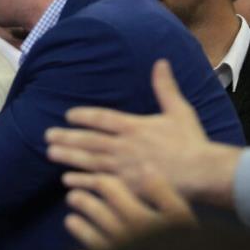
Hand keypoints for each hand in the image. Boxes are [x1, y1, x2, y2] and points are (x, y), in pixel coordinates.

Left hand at [46, 60, 242, 207]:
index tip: (68, 115)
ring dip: (68, 156)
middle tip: (47, 135)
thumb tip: (160, 61)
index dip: (83, 116)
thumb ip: (165, 87)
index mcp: (134, 126)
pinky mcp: (126, 188)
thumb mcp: (179, 110)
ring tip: (50, 153)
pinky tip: (67, 181)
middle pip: (88, 140)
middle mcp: (124, 146)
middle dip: (67, 136)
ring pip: (89, 161)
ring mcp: (123, 168)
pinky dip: (81, 182)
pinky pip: (98, 184)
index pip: (102, 118)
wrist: (202, 173)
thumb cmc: (192, 142)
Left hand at [62, 171, 191, 249]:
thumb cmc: (186, 247)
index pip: (111, 190)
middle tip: (72, 197)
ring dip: (79, 228)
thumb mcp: (181, 216)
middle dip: (83, 202)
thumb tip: (144, 167)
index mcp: (137, 217)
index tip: (96, 179)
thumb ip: (162, 191)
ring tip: (70, 220)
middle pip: (97, 213)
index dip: (101, 182)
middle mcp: (121, 236)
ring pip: (91, 239)